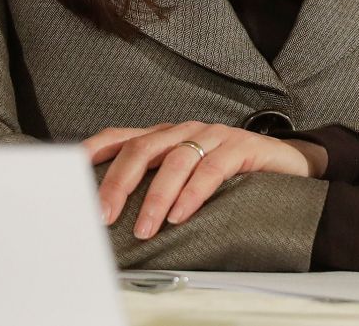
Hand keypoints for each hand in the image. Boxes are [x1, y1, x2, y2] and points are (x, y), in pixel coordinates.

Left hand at [83, 122, 323, 239]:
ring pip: (176, 160)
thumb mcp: (187, 178)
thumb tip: (114, 214)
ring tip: (147, 227)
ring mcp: (214, 135)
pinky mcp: (241, 147)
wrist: (288, 165)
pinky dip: (193, 193)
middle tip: (104, 215)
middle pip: (142, 148)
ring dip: (156, 197)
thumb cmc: (231, 176)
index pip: (122, 136)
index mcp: (167, 137)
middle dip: (119, 183)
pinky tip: (181, 214)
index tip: (70, 171)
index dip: (95, 150)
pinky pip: (211, 168)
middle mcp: (186, 131)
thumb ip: (157, 185)